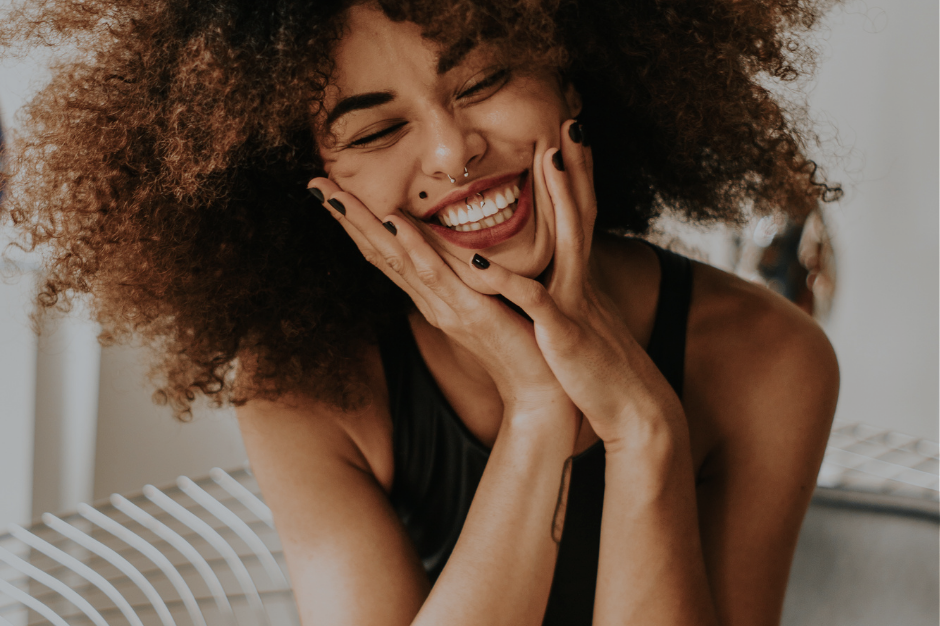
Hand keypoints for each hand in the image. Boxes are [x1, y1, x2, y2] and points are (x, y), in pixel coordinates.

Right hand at [307, 177, 573, 417]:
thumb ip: (470, 276)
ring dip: (365, 225)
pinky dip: (414, 248)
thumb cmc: (520, 343)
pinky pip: (437, 276)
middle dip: (347, 218)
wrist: (540, 390)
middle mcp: (431, 301)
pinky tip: (396, 224)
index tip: (333, 190)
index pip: (388, 253)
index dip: (359, 222)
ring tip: (336, 195)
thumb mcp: (489, 301)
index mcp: (434, 296)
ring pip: (397, 259)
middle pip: (380, 253)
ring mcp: (446, 307)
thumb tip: (460, 246)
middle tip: (315, 183)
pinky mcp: (471, 314)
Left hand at [469, 120, 684, 447]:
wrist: (634, 411)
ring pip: (567, 240)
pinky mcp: (562, 332)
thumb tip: (558, 281)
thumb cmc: (601, 372)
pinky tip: (478, 259)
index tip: (571, 140)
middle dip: (576, 169)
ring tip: (549, 159)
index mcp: (581, 281)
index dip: (577, 179)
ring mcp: (574, 303)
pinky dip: (505, 279)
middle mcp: (581, 282)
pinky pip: (532, 298)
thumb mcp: (584, 325)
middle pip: (582, 213)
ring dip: (560, 198)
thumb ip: (570, 298)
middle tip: (571, 123)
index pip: (581, 219)